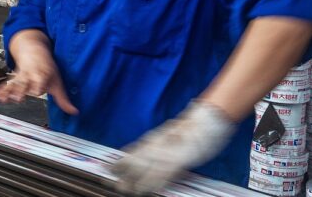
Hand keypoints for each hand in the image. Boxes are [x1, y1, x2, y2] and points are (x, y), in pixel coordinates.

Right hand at [0, 53, 77, 114]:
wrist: (34, 50)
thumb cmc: (47, 68)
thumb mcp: (57, 82)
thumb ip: (63, 99)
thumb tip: (74, 112)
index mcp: (42, 75)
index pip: (40, 82)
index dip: (39, 87)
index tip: (37, 91)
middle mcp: (31, 75)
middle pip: (26, 83)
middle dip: (22, 90)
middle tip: (19, 97)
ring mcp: (21, 76)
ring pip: (15, 83)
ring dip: (9, 90)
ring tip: (4, 99)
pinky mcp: (14, 77)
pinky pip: (8, 84)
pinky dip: (3, 90)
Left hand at [111, 100, 235, 195]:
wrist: (205, 121)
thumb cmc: (190, 131)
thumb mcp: (169, 137)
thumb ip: (157, 146)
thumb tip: (145, 152)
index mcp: (153, 140)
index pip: (132, 152)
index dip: (119, 161)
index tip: (106, 169)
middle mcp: (156, 145)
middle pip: (135, 160)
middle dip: (121, 172)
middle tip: (108, 181)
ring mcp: (166, 153)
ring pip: (146, 168)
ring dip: (134, 180)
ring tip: (123, 189)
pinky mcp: (178, 160)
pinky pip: (163, 173)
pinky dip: (153, 182)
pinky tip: (145, 189)